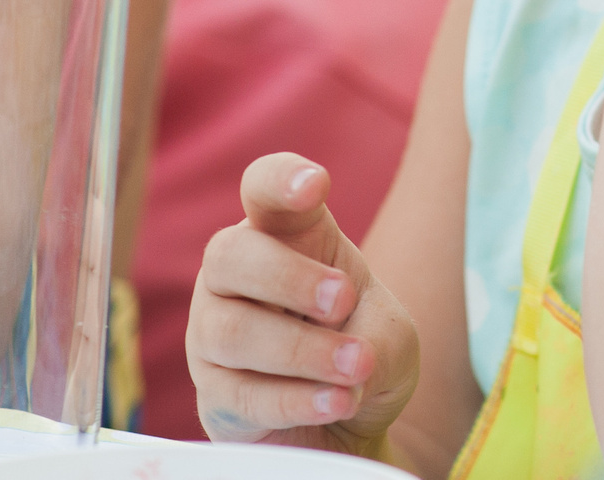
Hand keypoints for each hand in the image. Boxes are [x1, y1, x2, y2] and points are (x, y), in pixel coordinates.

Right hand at [186, 153, 418, 452]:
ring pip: (231, 331)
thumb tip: (351, 362)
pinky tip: (338, 402)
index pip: (264, 188)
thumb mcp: (391, 334)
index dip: (280, 179)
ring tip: (356, 368)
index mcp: (286, 235)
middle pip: (231, 255)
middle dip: (288, 277)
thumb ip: (376, 338)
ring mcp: (213, 334)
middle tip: (343, 300)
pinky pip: (240, 394)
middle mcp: (236, 276)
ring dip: (301, 350)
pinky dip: (295, 400)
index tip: (315, 184)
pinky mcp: (213, 395)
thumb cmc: (364, 350)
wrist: (348, 423)